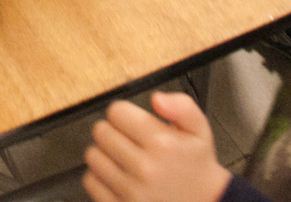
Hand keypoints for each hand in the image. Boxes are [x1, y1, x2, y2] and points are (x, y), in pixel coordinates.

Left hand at [83, 93, 233, 201]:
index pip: (116, 112)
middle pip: (101, 132)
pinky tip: (115, 175)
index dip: (123, 114)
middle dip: (112, 131)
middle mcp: (145, 168)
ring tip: (121, 157)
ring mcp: (131, 191)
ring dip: (103, 153)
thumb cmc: (196, 165)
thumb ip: (182, 106)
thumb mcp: (199, 129)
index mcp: (162, 143)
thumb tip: (156, 98)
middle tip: (127, 139)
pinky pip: (91, 182)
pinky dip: (98, 176)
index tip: (132, 122)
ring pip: (93, 156)